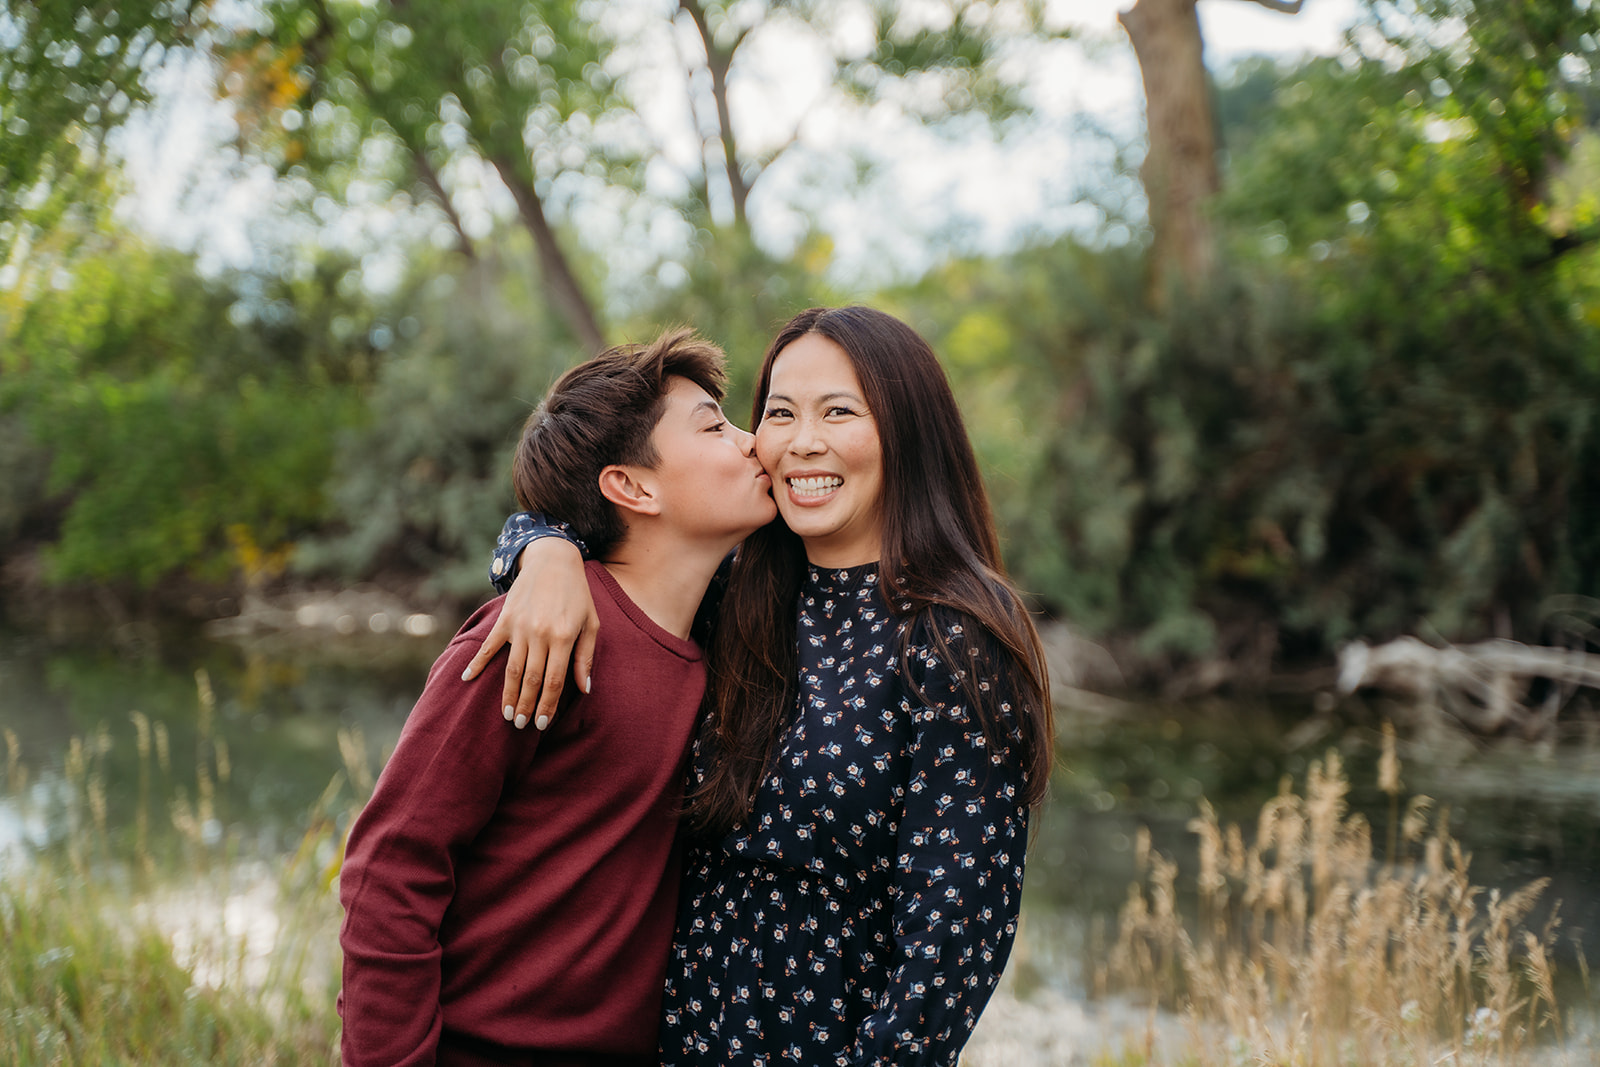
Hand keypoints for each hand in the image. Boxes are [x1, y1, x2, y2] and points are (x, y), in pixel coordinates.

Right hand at [461, 538, 598, 728]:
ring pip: (512, 669)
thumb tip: (585, 689)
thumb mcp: (591, 624)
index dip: (547, 706)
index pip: (554, 682)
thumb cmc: (578, 595)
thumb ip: (586, 657)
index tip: (542, 724)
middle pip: (531, 680)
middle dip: (526, 706)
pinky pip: (489, 646)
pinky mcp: (504, 619)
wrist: (553, 561)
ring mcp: (519, 627)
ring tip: (506, 715)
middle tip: (520, 726)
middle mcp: (540, 634)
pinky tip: (468, 679)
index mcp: (564, 637)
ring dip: (508, 695)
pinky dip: (478, 663)